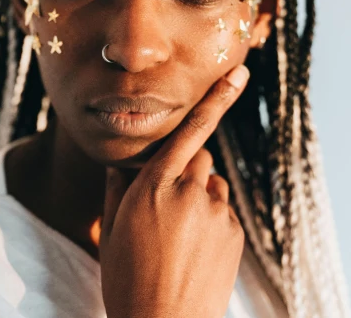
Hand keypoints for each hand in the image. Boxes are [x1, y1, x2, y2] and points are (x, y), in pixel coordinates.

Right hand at [99, 64, 249, 317]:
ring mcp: (216, 213)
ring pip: (211, 186)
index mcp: (155, 185)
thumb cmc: (126, 278)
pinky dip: (210, 221)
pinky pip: (222, 211)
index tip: (239, 72)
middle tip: (166, 206)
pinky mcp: (234, 233)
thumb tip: (125, 162)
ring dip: (198, 197)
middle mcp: (190, 192)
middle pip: (199, 157)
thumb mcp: (112, 229)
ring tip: (179, 236)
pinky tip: (194, 251)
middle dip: (185, 169)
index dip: (216, 99)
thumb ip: (119, 186)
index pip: (190, 132)